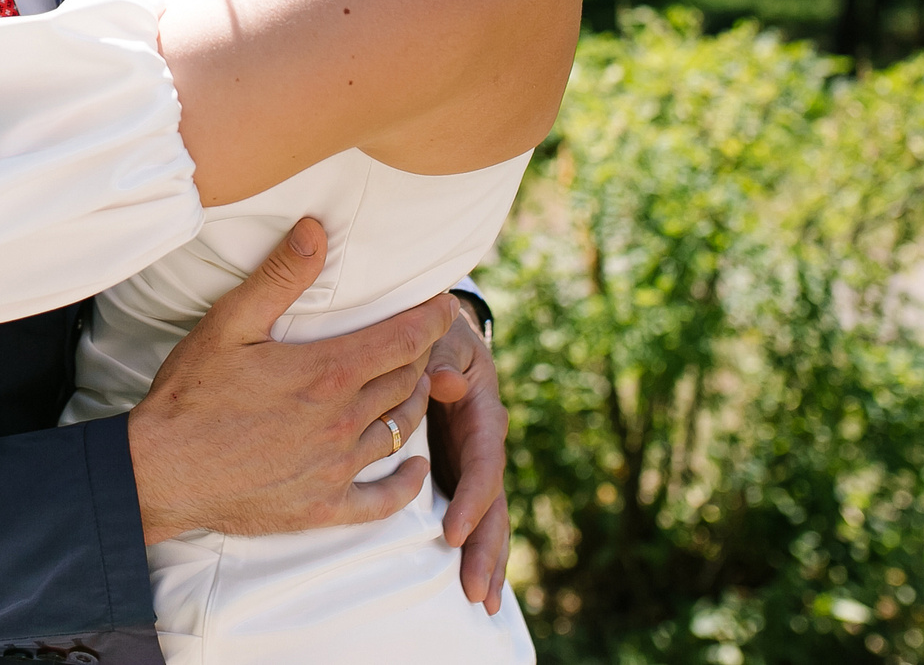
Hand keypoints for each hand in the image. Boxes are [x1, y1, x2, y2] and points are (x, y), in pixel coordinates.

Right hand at [128, 218, 452, 540]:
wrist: (160, 473)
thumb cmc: (191, 394)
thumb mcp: (229, 324)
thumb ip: (280, 276)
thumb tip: (317, 229)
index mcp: (327, 373)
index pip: (403, 340)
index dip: (432, 319)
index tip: (446, 305)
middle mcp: (343, 422)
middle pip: (406, 381)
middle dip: (421, 354)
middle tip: (423, 338)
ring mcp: (336, 469)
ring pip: (400, 431)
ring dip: (414, 404)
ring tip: (416, 384)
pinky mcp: (323, 507)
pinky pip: (384, 500)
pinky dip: (406, 483)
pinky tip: (415, 468)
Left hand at [425, 299, 511, 610]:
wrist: (434, 323)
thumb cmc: (429, 327)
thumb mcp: (436, 332)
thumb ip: (439, 354)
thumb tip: (443, 382)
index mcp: (480, 405)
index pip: (483, 458)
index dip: (472, 497)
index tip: (452, 532)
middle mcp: (484, 437)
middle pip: (493, 499)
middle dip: (486, 546)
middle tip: (476, 591)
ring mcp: (474, 455)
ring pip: (488, 512)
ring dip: (487, 556)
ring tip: (484, 600)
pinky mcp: (458, 466)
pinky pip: (471, 509)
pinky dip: (475, 543)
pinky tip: (475, 581)